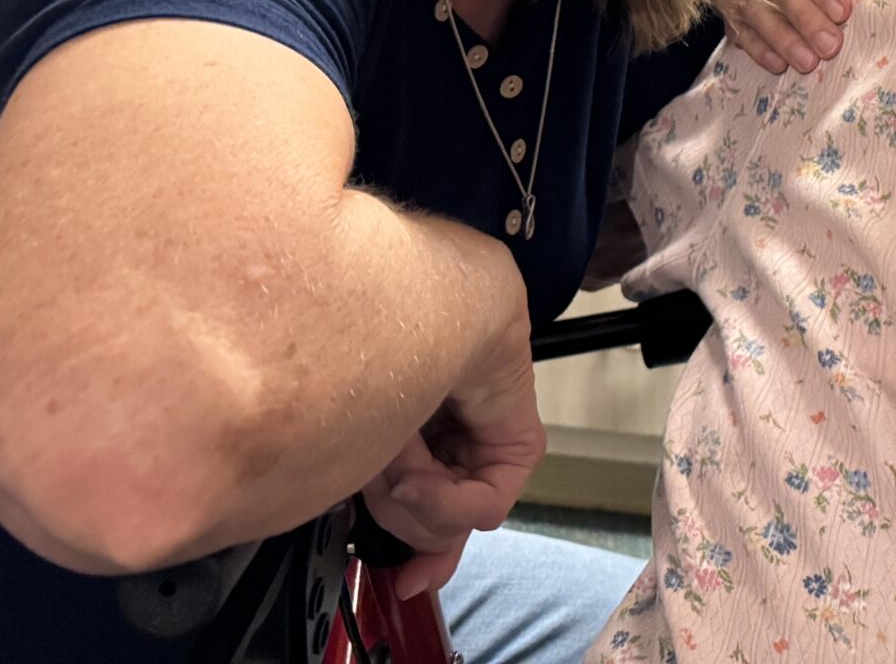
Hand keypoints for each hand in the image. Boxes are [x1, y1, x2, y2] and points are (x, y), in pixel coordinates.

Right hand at [359, 317, 543, 600]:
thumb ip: (395, 505)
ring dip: (407, 492)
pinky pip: (483, 507)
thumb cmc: (384, 360)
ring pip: (448, 523)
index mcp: (426, 449)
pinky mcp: (520, 449)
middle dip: (396, 509)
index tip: (409, 583)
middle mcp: (463, 455)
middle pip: (429, 530)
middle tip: (379, 467)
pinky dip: (442, 494)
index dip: (423, 559)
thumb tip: (416, 582)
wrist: (417, 311)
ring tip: (393, 445)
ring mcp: (494, 453)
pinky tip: (420, 467)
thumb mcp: (375, 448)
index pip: (436, 528)